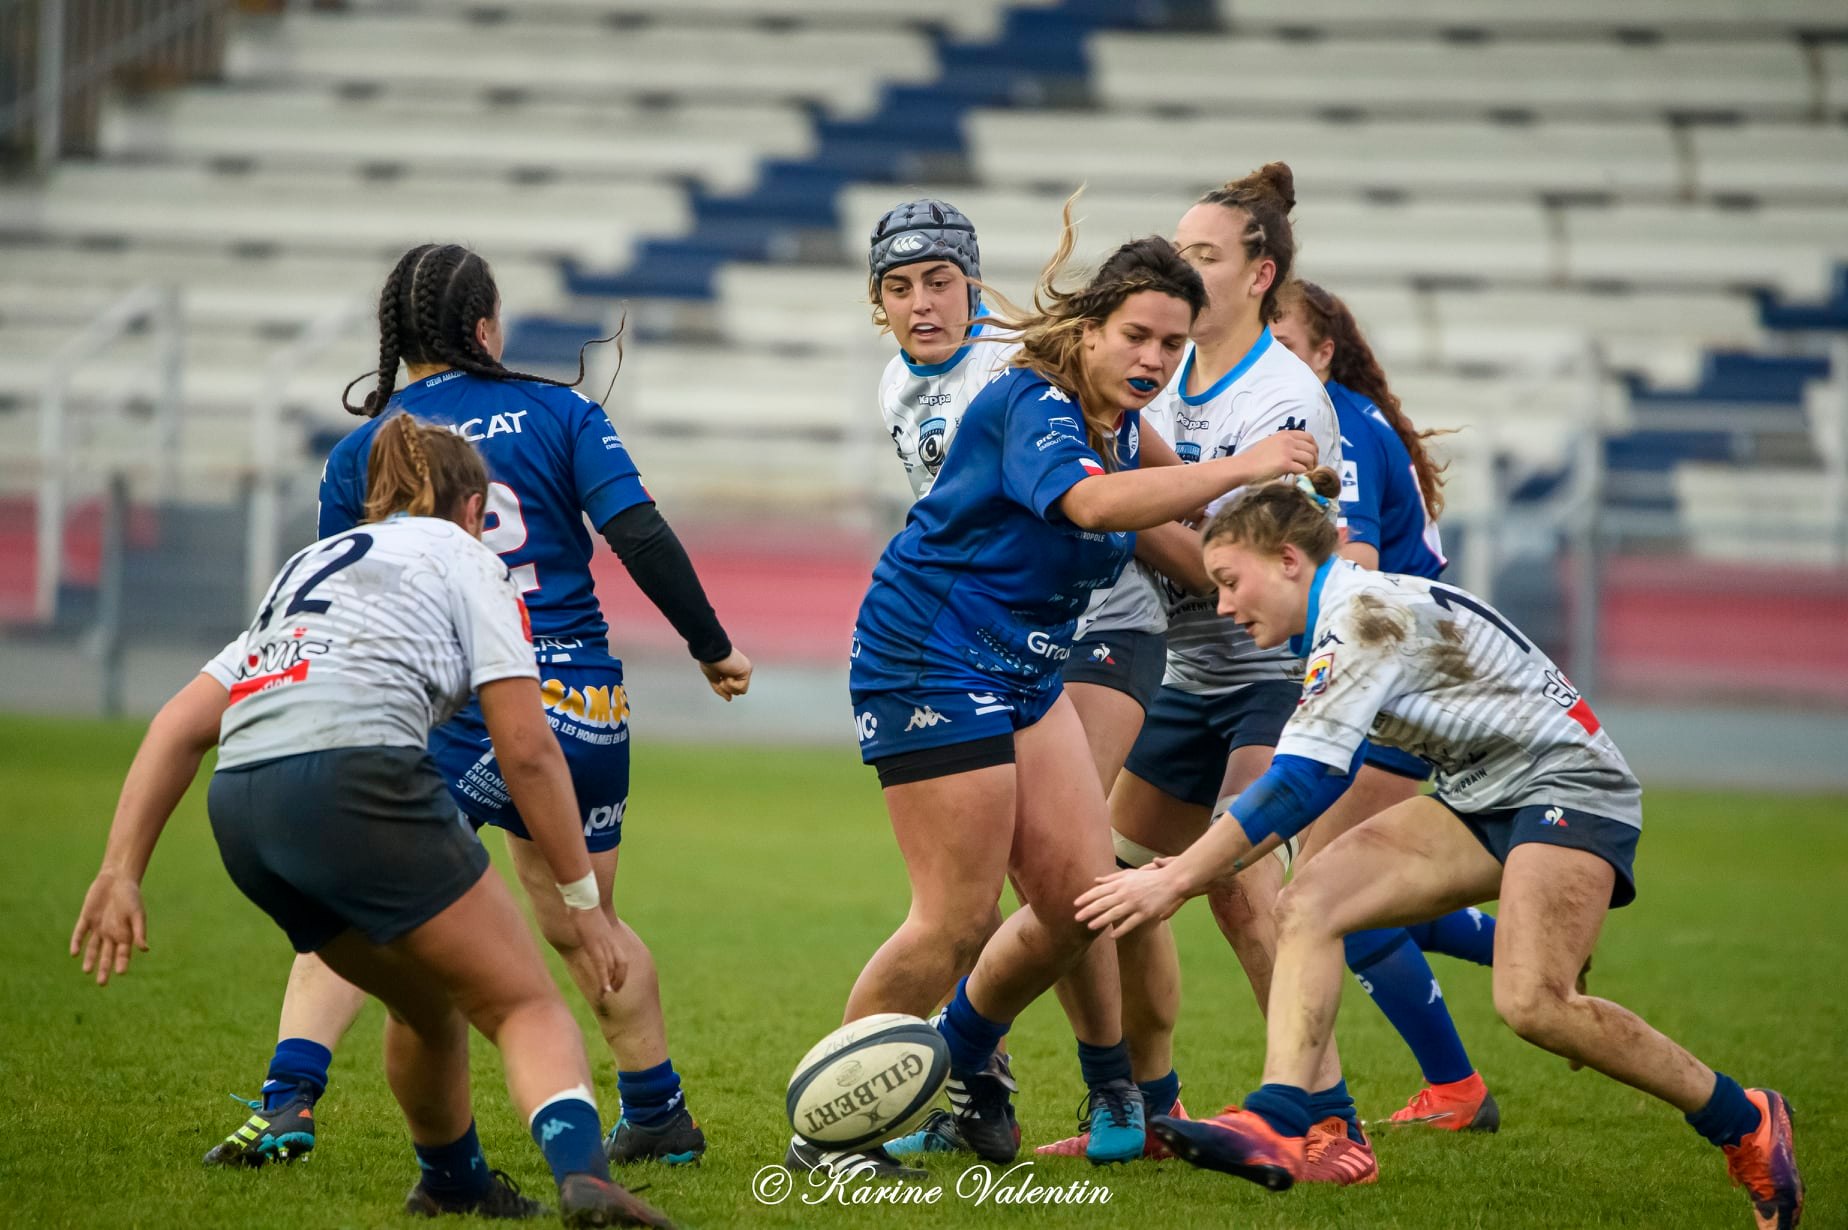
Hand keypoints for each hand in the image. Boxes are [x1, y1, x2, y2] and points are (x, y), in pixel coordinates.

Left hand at [71, 871, 147, 986]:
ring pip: (93, 948)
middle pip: (107, 955)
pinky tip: (74, 953)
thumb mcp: (137, 913)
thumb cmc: (131, 895)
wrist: (117, 878)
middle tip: (101, 983)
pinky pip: (80, 933)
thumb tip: (145, 949)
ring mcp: (98, 927)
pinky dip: (77, 942)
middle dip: (104, 969)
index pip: (123, 953)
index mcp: (125, 934)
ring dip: (90, 959)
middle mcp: (111, 934)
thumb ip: (139, 931)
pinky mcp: (86, 919)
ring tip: (87, 971)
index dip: (122, 963)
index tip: (121, 973)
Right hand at [568, 906, 626, 996]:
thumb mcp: (588, 917)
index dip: (620, 970)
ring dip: (611, 982)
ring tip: (609, 995)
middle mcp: (609, 940)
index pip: (620, 956)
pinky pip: (601, 964)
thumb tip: (582, 926)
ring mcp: (602, 942)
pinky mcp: (594, 943)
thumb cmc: (583, 903)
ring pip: (611, 967)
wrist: (583, 895)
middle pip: (621, 963)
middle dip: (619, 978)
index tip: (616, 980)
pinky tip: (604, 989)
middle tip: (616, 991)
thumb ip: (588, 925)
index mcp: (608, 935)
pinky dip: (604, 978)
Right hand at [698, 649, 751, 701]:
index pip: (733, 688)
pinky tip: (728, 674)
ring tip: (725, 674)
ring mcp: (745, 670)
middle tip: (721, 676)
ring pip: (740, 692)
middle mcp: (741, 670)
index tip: (719, 677)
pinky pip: (741, 688)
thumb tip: (729, 699)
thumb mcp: (714, 679)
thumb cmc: (710, 661)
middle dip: (726, 687)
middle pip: (737, 692)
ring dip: (729, 686)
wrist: (710, 652)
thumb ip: (721, 689)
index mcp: (733, 670)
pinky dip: (732, 684)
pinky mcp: (747, 670)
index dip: (723, 687)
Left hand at [1075, 865, 1186, 937]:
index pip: (1100, 890)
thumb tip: (1095, 880)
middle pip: (1104, 902)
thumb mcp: (1129, 874)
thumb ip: (1112, 878)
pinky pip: (1131, 923)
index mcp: (1121, 883)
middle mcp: (1126, 893)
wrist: (1171, 881)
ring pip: (1114, 913)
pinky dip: (1121, 929)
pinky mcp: (1145, 913)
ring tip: (1089, 927)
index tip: (1075, 904)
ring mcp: (1136, 903)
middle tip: (1076, 917)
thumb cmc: (1150, 878)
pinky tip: (1112, 935)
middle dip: (1089, 910)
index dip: (1087, 897)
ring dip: (1101, 920)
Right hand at [1236, 430, 1318, 483]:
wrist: (1243, 467)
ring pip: (1310, 459)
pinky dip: (1302, 474)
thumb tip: (1300, 451)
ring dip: (1310, 467)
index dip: (1314, 447)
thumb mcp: (1271, 443)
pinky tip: (1297, 477)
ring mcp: (1287, 452)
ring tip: (1304, 473)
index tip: (1313, 456)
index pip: (1309, 437)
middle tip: (1311, 468)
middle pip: (1312, 448)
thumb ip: (1285, 443)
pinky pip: (1302, 469)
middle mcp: (1287, 441)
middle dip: (1315, 459)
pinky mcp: (1285, 464)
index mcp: (1285, 434)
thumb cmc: (1255, 458)